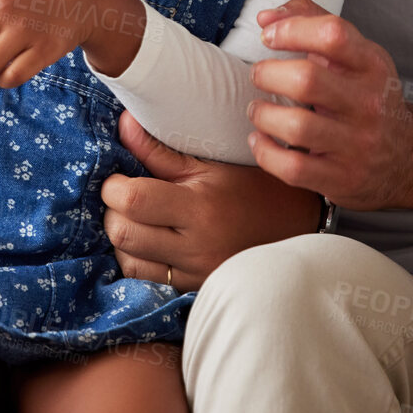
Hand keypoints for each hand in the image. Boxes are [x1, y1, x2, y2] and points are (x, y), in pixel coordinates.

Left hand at [101, 112, 319, 291]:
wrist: (299, 229)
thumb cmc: (256, 189)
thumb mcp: (212, 163)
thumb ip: (160, 149)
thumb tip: (123, 123)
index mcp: (200, 209)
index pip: (133, 200)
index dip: (113, 186)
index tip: (119, 176)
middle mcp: (196, 247)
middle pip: (123, 233)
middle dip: (112, 210)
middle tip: (125, 194)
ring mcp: (195, 273)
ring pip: (128, 261)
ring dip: (122, 237)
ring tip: (137, 217)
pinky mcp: (194, 289)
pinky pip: (147, 279)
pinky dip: (137, 258)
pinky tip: (148, 240)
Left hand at [247, 0, 412, 211]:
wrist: (409, 158)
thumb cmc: (368, 98)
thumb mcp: (355, 55)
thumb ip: (312, 22)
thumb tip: (266, 17)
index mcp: (372, 66)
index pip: (332, 34)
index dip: (292, 29)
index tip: (269, 35)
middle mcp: (368, 104)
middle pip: (307, 80)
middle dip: (268, 74)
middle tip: (259, 75)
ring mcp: (357, 144)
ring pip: (297, 126)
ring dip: (262, 114)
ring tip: (258, 109)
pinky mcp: (342, 178)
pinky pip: (293, 167)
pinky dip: (265, 152)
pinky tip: (260, 140)